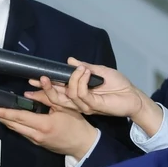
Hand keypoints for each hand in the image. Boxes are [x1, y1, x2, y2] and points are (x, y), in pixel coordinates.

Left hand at [0, 91, 97, 159]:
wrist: (84, 144)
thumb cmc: (77, 125)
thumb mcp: (64, 107)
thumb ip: (49, 95)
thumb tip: (38, 84)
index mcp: (43, 124)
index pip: (19, 117)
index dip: (5, 112)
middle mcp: (37, 135)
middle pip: (14, 125)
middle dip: (2, 117)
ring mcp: (36, 141)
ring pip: (17, 130)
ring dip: (7, 122)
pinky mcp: (38, 143)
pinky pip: (23, 133)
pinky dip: (15, 126)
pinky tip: (11, 120)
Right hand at [27, 58, 148, 118]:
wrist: (133, 96)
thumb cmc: (118, 85)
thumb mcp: (99, 71)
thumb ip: (84, 67)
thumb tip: (69, 61)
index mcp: (77, 94)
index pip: (57, 91)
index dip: (45, 86)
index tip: (34, 79)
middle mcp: (78, 102)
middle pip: (56, 98)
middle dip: (47, 88)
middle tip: (41, 78)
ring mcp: (85, 105)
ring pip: (69, 94)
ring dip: (72, 79)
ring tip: (80, 69)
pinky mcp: (93, 105)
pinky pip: (81, 94)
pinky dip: (82, 81)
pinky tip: (86, 73)